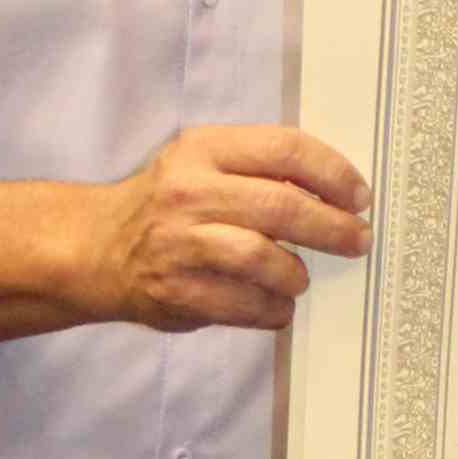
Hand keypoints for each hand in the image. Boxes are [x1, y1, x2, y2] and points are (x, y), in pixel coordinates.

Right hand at [81, 124, 371, 333]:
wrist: (98, 248)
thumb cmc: (168, 204)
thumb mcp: (203, 163)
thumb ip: (259, 169)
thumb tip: (336, 191)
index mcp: (204, 149)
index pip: (285, 150)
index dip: (333, 173)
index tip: (359, 196)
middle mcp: (190, 193)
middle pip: (282, 206)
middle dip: (333, 227)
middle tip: (357, 240)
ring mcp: (181, 244)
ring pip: (264, 260)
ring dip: (296, 274)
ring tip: (299, 278)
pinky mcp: (178, 292)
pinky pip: (246, 306)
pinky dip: (273, 309)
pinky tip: (274, 305)